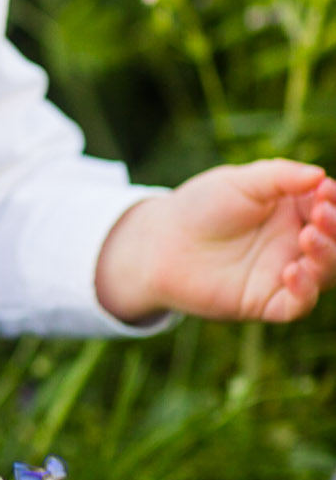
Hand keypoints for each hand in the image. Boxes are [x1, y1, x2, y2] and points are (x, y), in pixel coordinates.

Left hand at [95, 160, 335, 325]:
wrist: (160, 242)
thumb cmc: (201, 206)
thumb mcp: (240, 183)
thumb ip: (280, 177)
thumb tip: (321, 175)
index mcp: (296, 211)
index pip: (330, 207)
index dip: (333, 201)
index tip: (324, 191)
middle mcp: (297, 243)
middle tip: (320, 215)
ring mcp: (285, 273)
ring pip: (326, 273)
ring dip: (327, 256)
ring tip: (308, 236)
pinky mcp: (267, 302)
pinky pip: (298, 304)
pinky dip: (305, 291)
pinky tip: (293, 271)